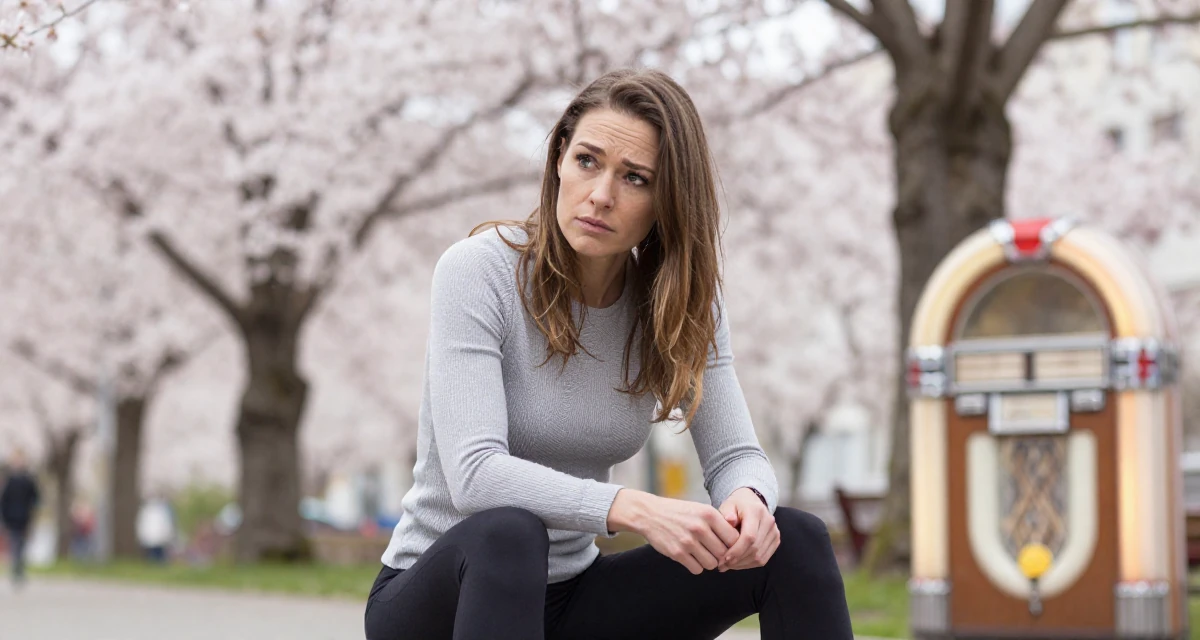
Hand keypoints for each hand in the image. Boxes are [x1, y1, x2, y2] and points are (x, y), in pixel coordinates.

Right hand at [607, 489, 739, 574]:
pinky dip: (696, 567)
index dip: (734, 545)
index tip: (728, 547)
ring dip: (709, 562)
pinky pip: (697, 569)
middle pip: (724, 553)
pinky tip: (691, 558)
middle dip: (722, 556)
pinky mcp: (677, 553)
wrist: (650, 514)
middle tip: (715, 553)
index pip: (734, 538)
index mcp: (709, 514)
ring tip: (703, 555)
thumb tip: (738, 542)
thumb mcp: (701, 510)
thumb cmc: (679, 513)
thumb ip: (719, 523)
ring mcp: (688, 541)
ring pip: (712, 564)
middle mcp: (700, 527)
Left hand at [717, 487, 778, 571]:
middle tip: (722, 566)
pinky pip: (764, 558)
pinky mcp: (776, 539)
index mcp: (756, 511)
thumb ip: (726, 513)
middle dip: (737, 560)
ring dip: (743, 564)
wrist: (751, 501)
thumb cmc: (736, 506)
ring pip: (760, 556)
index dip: (737, 551)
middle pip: (755, 549)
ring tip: (728, 566)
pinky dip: (750, 564)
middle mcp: (769, 521)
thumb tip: (729, 521)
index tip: (724, 559)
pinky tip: (738, 563)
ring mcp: (775, 531)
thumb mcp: (728, 505)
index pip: (749, 536)